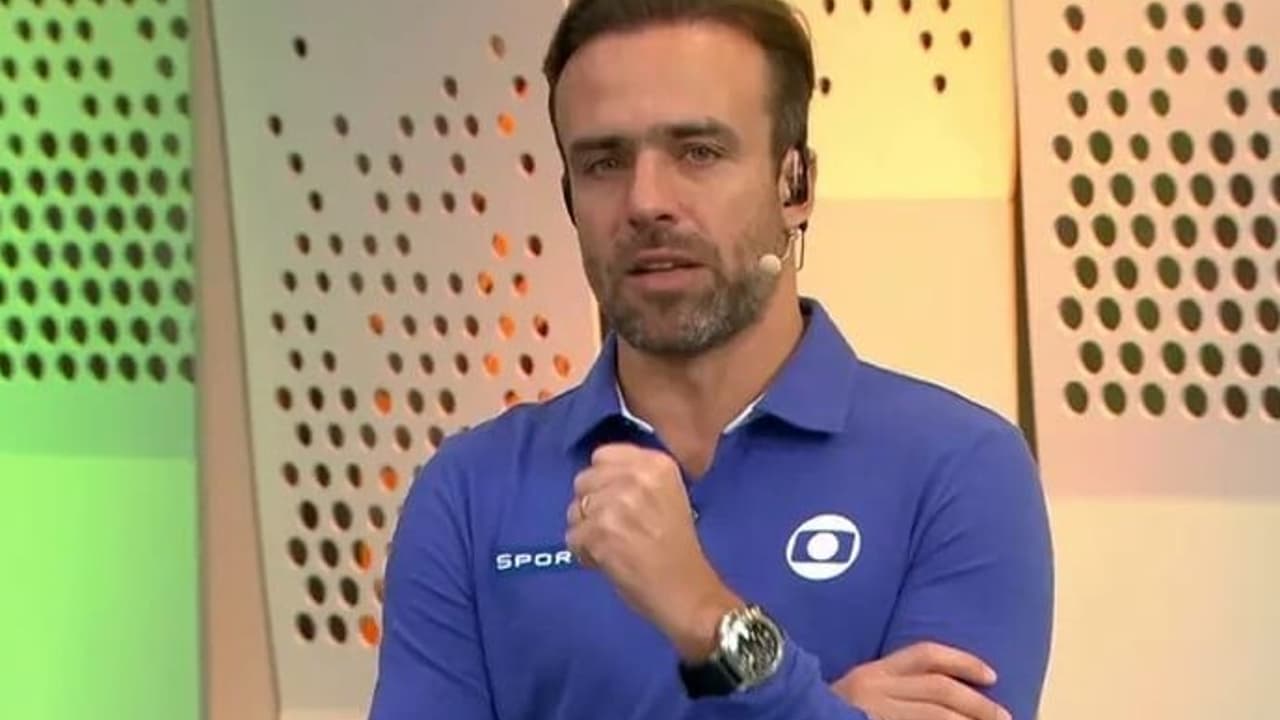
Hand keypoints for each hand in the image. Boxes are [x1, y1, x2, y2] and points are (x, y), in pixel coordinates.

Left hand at [565, 443, 738, 659]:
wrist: (686, 589)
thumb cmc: (678, 546)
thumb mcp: (667, 495)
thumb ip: (634, 478)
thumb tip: (596, 480)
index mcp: (655, 463)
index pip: (602, 455)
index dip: (603, 480)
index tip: (614, 499)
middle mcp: (634, 476)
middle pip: (583, 481)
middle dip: (591, 505)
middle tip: (613, 527)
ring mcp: (614, 503)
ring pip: (574, 510)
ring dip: (586, 530)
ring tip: (612, 546)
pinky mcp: (598, 532)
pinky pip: (572, 537)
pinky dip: (584, 553)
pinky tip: (607, 561)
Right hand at [831, 642, 1009, 719]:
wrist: (789, 714)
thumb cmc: (821, 710)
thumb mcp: (853, 695)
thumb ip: (887, 691)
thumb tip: (935, 697)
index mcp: (871, 673)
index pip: (924, 655)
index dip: (962, 661)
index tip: (991, 675)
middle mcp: (874, 689)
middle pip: (939, 689)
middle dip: (977, 703)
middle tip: (1005, 716)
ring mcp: (875, 712)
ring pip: (935, 715)